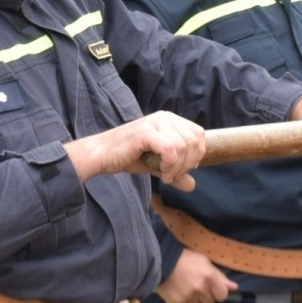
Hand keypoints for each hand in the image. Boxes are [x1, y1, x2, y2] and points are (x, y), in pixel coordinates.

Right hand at [66, 111, 206, 190]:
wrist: (103, 155)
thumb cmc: (129, 157)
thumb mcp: (158, 166)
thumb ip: (175, 173)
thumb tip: (192, 185)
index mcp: (170, 119)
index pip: (198, 134)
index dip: (196, 154)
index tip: (182, 169)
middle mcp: (165, 117)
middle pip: (194, 141)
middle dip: (188, 164)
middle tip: (173, 175)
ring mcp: (155, 122)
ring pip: (183, 146)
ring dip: (178, 167)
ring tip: (165, 176)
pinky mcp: (146, 132)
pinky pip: (170, 150)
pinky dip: (170, 166)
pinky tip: (161, 174)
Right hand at [156, 250, 237, 302]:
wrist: (162, 260)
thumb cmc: (186, 258)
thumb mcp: (205, 262)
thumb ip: (220, 276)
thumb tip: (234, 287)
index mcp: (210, 277)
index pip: (222, 296)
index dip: (218, 292)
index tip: (213, 288)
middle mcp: (200, 289)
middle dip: (206, 296)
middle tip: (198, 286)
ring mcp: (188, 297)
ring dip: (195, 299)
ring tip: (187, 287)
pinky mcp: (177, 302)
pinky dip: (184, 301)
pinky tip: (180, 291)